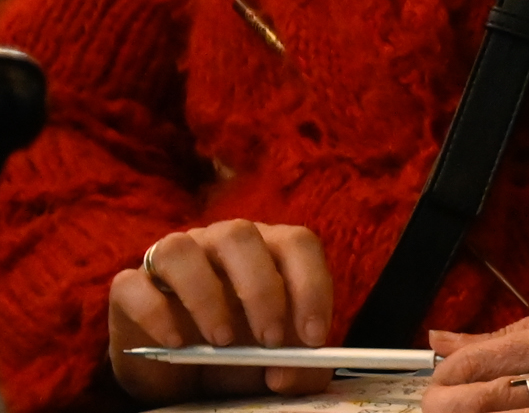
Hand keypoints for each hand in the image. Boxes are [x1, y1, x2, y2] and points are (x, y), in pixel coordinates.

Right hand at [107, 220, 334, 403]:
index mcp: (266, 249)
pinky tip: (175, 343)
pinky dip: (155, 313)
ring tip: (221, 342)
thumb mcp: (275, 363)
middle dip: (261, 290)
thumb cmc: (239, 354)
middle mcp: (219, 242)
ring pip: (182, 249)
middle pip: (240, 237)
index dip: (310, 285)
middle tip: (270, 341)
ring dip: (206, 296)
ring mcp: (171, 259)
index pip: (297, 244)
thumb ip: (296, 367)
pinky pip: (135, 284)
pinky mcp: (130, 287)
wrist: (180, 376)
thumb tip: (287, 372)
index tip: (313, 337)